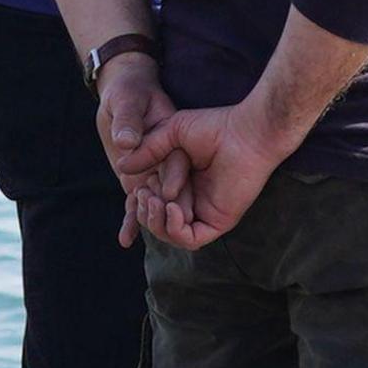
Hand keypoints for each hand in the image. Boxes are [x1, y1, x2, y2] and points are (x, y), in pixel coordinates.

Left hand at [92, 52, 178, 245]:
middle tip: (157, 214)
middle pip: (174, 189)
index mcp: (172, 142)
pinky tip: (124, 240)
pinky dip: (131, 220)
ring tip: (134, 234)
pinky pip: (136, 203)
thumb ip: (128, 119)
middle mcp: (167, 161)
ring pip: (157, 202)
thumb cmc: (130, 87)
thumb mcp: (128, 97)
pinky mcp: (138, 179)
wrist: (125, 86)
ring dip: (149, 219)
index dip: (174, 178)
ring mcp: (154, 172)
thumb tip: (125, 140)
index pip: (177, 165)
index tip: (168, 191)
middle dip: (168, 206)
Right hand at [120, 100, 296, 250]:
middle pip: (156, 220)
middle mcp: (191, 200)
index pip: (150, 203)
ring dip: (155, 220)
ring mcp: (204, 213)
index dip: (137, 202)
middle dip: (145, 211)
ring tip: (157, 199)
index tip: (136, 187)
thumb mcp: (171, 133)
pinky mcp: (218, 222)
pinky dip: (174, 229)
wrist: (245, 132)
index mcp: (180, 182)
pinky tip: (174, 207)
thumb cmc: (214, 127)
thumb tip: (121, 169)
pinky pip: (190, 240)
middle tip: (147, 193)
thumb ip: (148, 151)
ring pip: (169, 233)